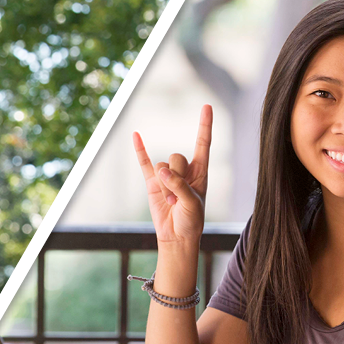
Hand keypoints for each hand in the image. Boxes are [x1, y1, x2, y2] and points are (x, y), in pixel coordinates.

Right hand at [133, 105, 211, 251]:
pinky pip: (144, 163)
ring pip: (161, 166)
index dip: (205, 125)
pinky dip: (140, 150)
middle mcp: (184, 170)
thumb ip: (179, 185)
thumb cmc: (192, 221)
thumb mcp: (193, 203)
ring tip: (170, 202)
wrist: (177, 236)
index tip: (207, 106)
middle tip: (178, 198)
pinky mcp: (152, 182)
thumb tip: (161, 171)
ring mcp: (167, 175)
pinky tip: (136, 135)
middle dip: (175, 177)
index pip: (203, 143)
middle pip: (176, 157)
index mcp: (200, 171)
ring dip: (164, 185)